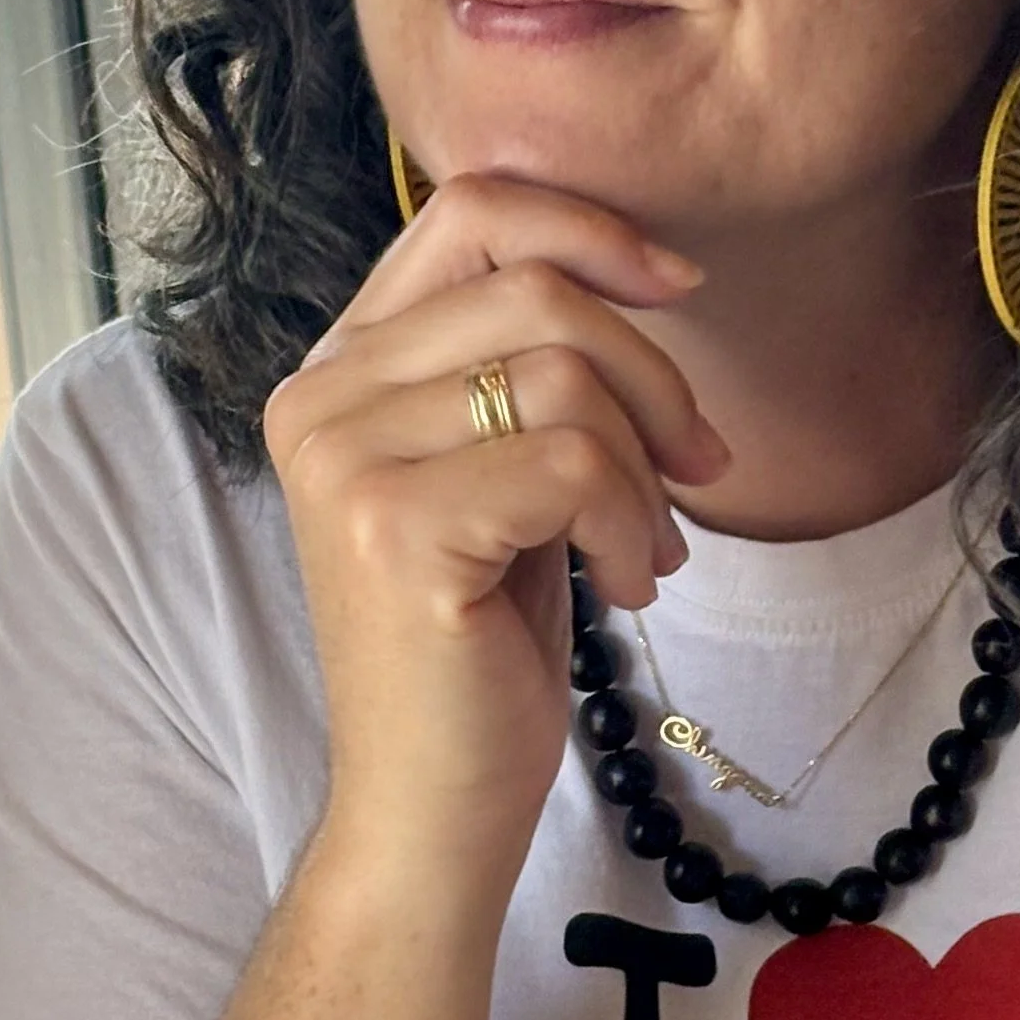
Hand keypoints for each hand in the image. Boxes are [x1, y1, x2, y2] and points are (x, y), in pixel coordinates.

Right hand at [264, 176, 730, 888]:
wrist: (427, 810)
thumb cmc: (479, 642)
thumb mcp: (498, 469)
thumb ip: (518, 362)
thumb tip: (641, 265)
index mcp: (339, 365)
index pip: (468, 209)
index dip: (590, 226)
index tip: (678, 286)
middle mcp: (320, 395)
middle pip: (537, 288)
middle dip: (653, 372)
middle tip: (698, 466)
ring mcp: (345, 459)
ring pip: (564, 374)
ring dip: (648, 466)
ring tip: (650, 546)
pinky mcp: (395, 528)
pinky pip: (572, 461)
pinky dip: (631, 522)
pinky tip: (626, 584)